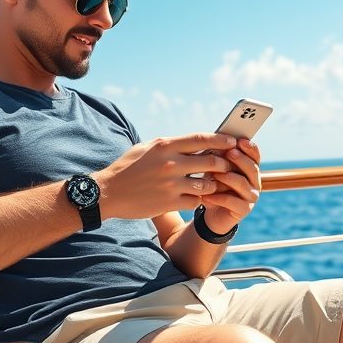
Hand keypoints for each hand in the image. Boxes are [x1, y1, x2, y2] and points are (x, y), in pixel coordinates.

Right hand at [95, 133, 237, 219]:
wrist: (109, 193)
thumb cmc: (128, 168)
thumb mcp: (147, 148)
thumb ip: (170, 145)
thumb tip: (194, 142)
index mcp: (165, 146)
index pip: (201, 139)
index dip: (221, 140)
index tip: (232, 142)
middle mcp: (170, 163)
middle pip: (211, 162)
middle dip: (224, 164)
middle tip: (227, 166)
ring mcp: (171, 184)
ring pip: (207, 185)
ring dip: (212, 185)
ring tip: (211, 184)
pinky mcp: (169, 202)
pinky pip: (196, 201)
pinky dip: (198, 200)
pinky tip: (195, 197)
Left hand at [199, 138, 261, 231]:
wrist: (212, 211)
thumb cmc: (215, 186)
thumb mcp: (215, 170)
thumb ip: (218, 159)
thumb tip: (216, 146)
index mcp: (250, 169)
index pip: (255, 156)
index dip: (250, 148)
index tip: (241, 140)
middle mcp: (255, 182)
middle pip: (252, 168)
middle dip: (241, 160)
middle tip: (230, 152)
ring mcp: (251, 197)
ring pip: (242, 184)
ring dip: (228, 177)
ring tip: (214, 174)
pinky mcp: (244, 210)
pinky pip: (232, 201)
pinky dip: (218, 197)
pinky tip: (206, 195)